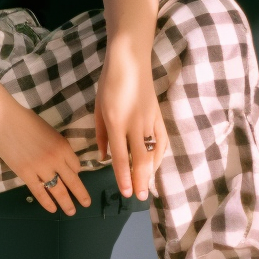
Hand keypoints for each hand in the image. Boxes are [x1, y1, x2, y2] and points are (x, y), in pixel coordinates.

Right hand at [0, 97, 91, 214]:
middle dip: (81, 194)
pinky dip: (47, 202)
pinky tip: (52, 209)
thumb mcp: (48, 131)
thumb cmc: (25, 120)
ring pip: (58, 190)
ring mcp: (41, 167)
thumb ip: (56, 146)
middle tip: (86, 203)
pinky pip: (39, 192)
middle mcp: (56, 158)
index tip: (75, 179)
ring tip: (71, 211)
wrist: (4, 117)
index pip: (76, 166)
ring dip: (66, 203)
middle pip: (72, 181)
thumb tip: (60, 160)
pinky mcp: (25, 173)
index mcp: (63, 146)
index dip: (76, 174)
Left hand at [94, 43, 167, 199]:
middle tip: (139, 197)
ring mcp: (148, 120)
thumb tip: (103, 157)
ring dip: (149, 172)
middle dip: (139, 181)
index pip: (121, 156)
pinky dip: (159, 155)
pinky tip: (155, 165)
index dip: (123, 177)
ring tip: (147, 187)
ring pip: (151, 152)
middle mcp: (134, 124)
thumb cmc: (109, 82)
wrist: (130, 60)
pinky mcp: (157, 115)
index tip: (125, 192)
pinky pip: (160, 140)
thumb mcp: (98, 108)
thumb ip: (101, 135)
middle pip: (139, 159)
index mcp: (116, 122)